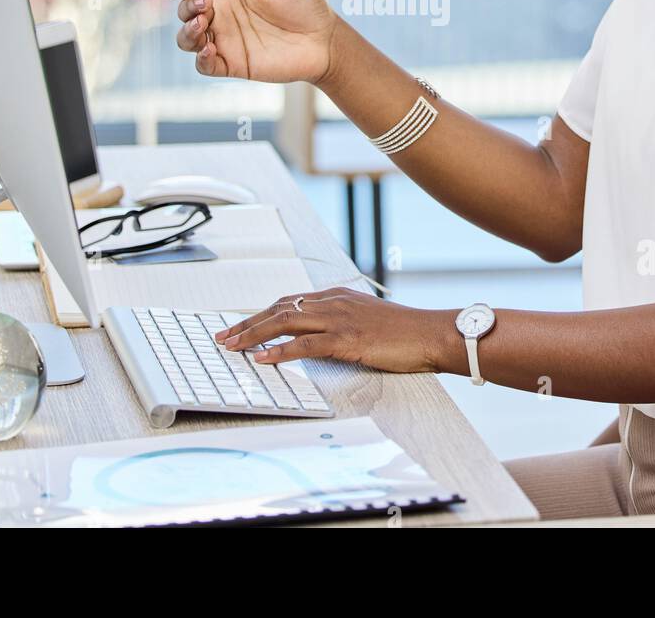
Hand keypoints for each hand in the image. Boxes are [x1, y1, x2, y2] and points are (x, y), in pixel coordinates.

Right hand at [125, 0, 339, 85]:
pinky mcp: (233, 64)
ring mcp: (224, 41)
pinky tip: (211, 49)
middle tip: (207, 3)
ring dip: (188, 31)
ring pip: (186, 40)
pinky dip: (200, 57)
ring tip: (206, 24)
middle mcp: (219, 16)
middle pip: (182, 12)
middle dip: (186, 7)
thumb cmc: (304, 4)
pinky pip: (203, 64)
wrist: (324, 40)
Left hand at [214, 288, 458, 374]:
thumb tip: (318, 336)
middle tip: (223, 337)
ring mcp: (339, 319)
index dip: (260, 314)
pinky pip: (305, 344)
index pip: (288, 301)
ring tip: (232, 347)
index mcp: (336, 296)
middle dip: (247, 323)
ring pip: (285, 322)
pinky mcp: (347, 339)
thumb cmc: (403, 331)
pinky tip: (262, 358)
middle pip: (279, 308)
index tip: (240, 326)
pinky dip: (279, 350)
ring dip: (254, 335)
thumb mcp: (366, 320)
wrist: (430, 333)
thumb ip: (341, 322)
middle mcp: (333, 302)